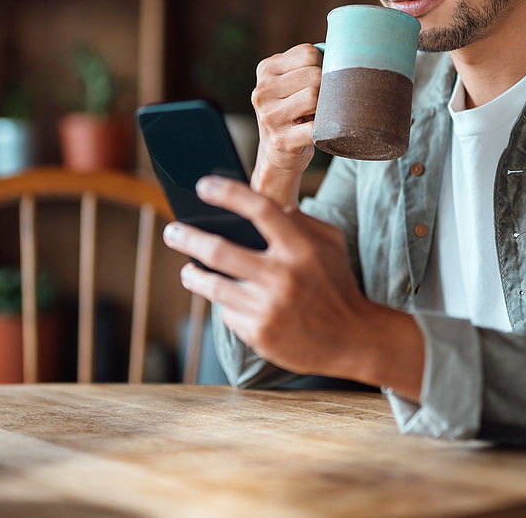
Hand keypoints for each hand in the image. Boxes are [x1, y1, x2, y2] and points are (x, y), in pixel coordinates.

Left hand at [163, 175, 374, 379]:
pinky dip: (225, 304)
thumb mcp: (332, 244)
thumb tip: (263, 205)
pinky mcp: (260, 334)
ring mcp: (269, 308)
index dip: (227, 193)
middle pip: (219, 250)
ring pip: (213, 286)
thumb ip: (300, 221)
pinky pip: (228, 313)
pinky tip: (228, 300)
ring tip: (188, 270)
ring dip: (194, 274)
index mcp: (302, 249)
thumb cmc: (338, 285)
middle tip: (173, 230)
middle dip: (188, 237)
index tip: (203, 186)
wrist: (352, 340)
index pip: (259, 209)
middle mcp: (283, 277)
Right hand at [250, 44, 322, 203]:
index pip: (308, 53)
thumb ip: (308, 64)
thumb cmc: (293, 112)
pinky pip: (316, 127)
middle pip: (314, 74)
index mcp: (265, 70)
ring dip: (325, 108)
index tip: (319, 83)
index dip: (323, 66)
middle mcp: (262, 91)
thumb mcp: (290, 83)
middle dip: (327, 88)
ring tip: (317, 115)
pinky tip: (321, 130)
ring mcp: (269, 117)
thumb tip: (343, 48)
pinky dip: (326, 128)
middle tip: (322, 103)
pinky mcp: (281, 140)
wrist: (277, 154)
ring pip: (315, 96)